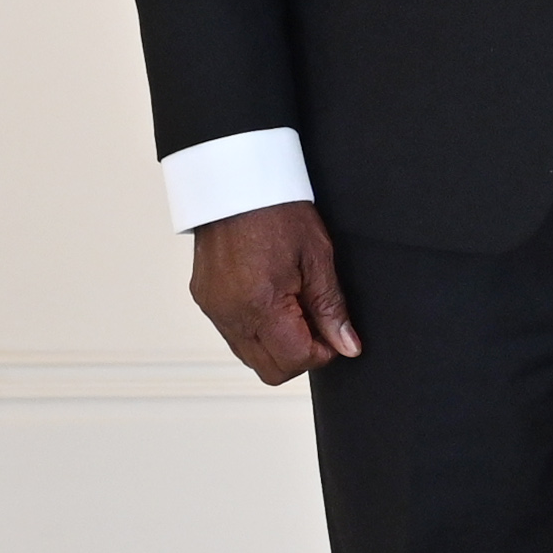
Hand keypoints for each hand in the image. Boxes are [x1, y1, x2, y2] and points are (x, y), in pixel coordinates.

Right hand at [188, 203, 360, 382]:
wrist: (235, 182)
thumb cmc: (276, 210)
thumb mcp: (318, 257)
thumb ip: (331, 308)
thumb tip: (347, 345)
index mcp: (260, 304)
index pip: (293, 361)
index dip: (322, 353)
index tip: (333, 334)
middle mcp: (230, 314)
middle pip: (269, 370)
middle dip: (299, 355)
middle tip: (316, 321)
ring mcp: (214, 310)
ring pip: (250, 356)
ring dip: (277, 344)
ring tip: (293, 305)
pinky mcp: (205, 301)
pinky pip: (233, 334)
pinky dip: (256, 329)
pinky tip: (272, 299)